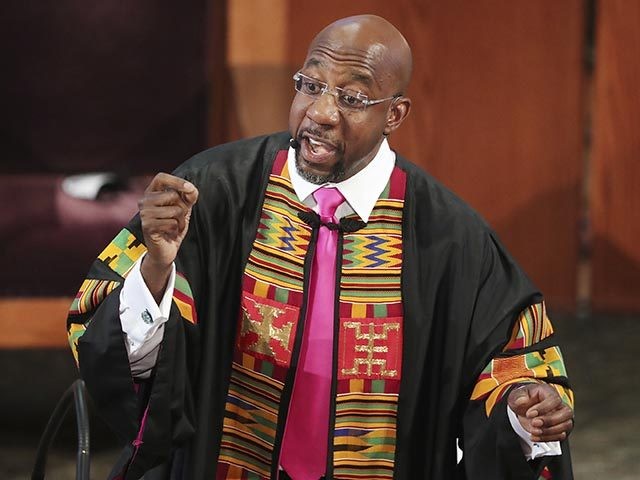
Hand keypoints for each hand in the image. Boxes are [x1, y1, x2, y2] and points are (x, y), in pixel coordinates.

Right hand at [138, 173, 198, 298]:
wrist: (165, 249)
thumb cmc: (173, 226)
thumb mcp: (184, 209)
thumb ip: (188, 197)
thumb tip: (191, 189)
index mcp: (152, 193)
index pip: (161, 178)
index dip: (176, 181)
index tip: (189, 188)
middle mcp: (144, 201)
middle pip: (172, 195)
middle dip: (182, 207)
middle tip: (177, 217)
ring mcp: (144, 213)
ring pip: (174, 210)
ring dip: (180, 220)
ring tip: (173, 226)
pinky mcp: (147, 226)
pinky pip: (171, 222)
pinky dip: (175, 228)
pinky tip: (169, 232)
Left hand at [507, 383, 573, 441]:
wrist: (524, 409)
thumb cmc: (523, 400)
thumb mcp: (516, 395)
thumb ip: (518, 397)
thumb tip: (521, 401)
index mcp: (549, 392)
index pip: (554, 400)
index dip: (543, 408)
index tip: (529, 414)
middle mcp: (559, 404)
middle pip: (566, 413)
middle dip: (550, 420)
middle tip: (534, 423)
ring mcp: (562, 417)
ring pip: (566, 425)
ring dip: (549, 431)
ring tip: (533, 431)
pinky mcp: (560, 429)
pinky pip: (560, 436)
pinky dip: (547, 438)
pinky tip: (535, 437)